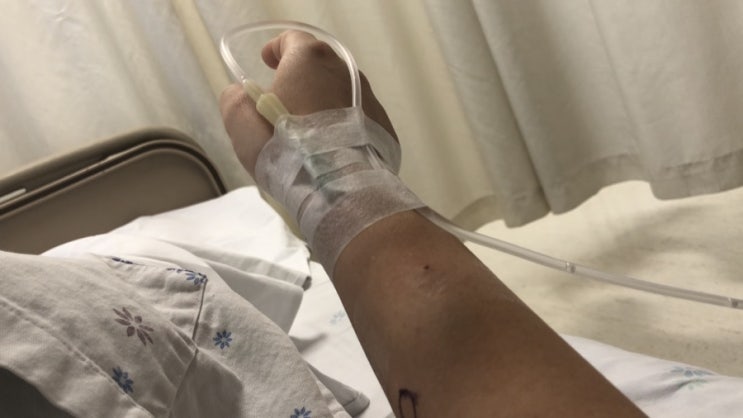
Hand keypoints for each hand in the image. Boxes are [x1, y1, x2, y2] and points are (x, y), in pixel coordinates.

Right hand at [220, 30, 396, 177]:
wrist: (339, 187)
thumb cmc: (286, 148)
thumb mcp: (242, 123)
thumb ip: (236, 100)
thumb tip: (241, 95)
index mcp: (311, 59)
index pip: (292, 40)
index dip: (277, 49)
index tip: (267, 62)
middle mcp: (346, 72)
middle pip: (319, 67)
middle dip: (301, 79)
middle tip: (285, 102)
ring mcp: (370, 99)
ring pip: (340, 94)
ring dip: (324, 104)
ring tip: (310, 132)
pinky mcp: (384, 128)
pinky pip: (359, 120)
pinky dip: (344, 126)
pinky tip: (332, 149)